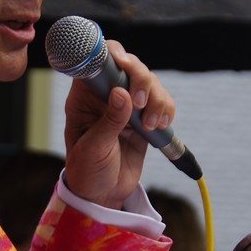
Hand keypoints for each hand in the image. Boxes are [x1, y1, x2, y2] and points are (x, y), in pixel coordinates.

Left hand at [61, 42, 174, 209]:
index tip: (123, 64)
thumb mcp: (93, 148)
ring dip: (157, 99)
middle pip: (130, 67)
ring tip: (150, 126)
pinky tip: (159, 126)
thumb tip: (121, 94)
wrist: (102, 195)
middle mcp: (106, 95)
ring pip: (150, 83)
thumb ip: (108, 122)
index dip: (113, 55)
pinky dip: (166, 110)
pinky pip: (161, 102)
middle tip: (141, 104)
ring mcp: (127, 105)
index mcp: (84, 97)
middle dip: (141, 80)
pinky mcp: (144, 118)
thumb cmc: (87, 171)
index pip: (98, 63)